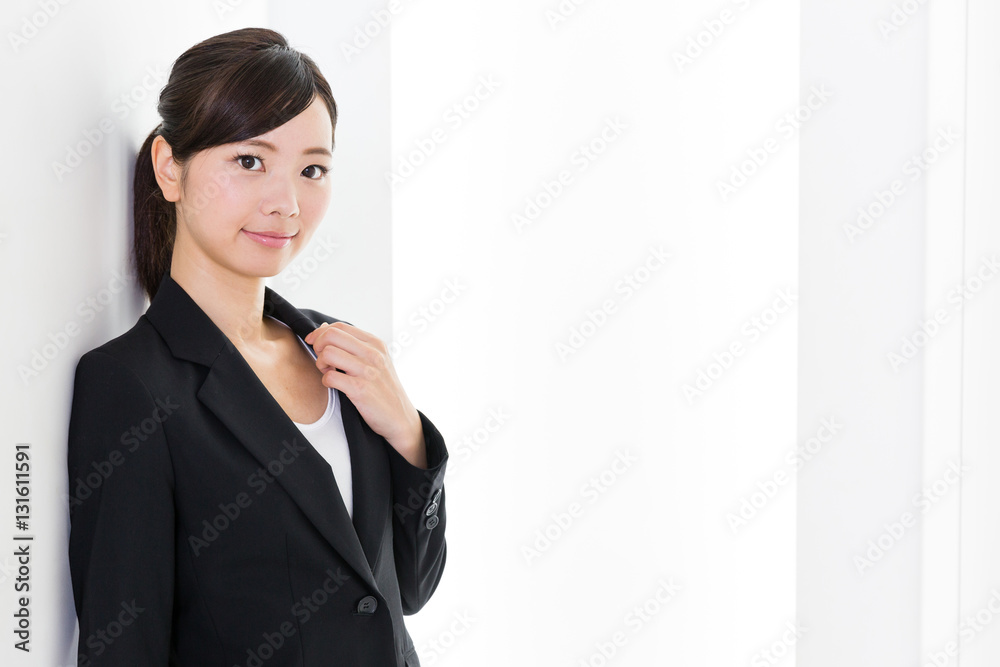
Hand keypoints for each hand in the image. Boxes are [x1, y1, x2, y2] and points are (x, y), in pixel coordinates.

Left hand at [304, 322, 426, 467]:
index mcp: (376, 344)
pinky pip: (330, 377)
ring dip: (321, 364)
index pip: (339, 327)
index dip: (320, 334)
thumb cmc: (383, 388)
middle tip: (323, 361)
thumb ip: (352, 344)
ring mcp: (367, 371)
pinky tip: (334, 385)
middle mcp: (373, 354)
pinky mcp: (360, 389)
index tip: (314, 344)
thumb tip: (323, 329)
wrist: (399, 417)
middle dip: (318, 347)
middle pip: (331, 336)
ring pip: (328, 354)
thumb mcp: (375, 360)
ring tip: (329, 373)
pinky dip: (326, 381)